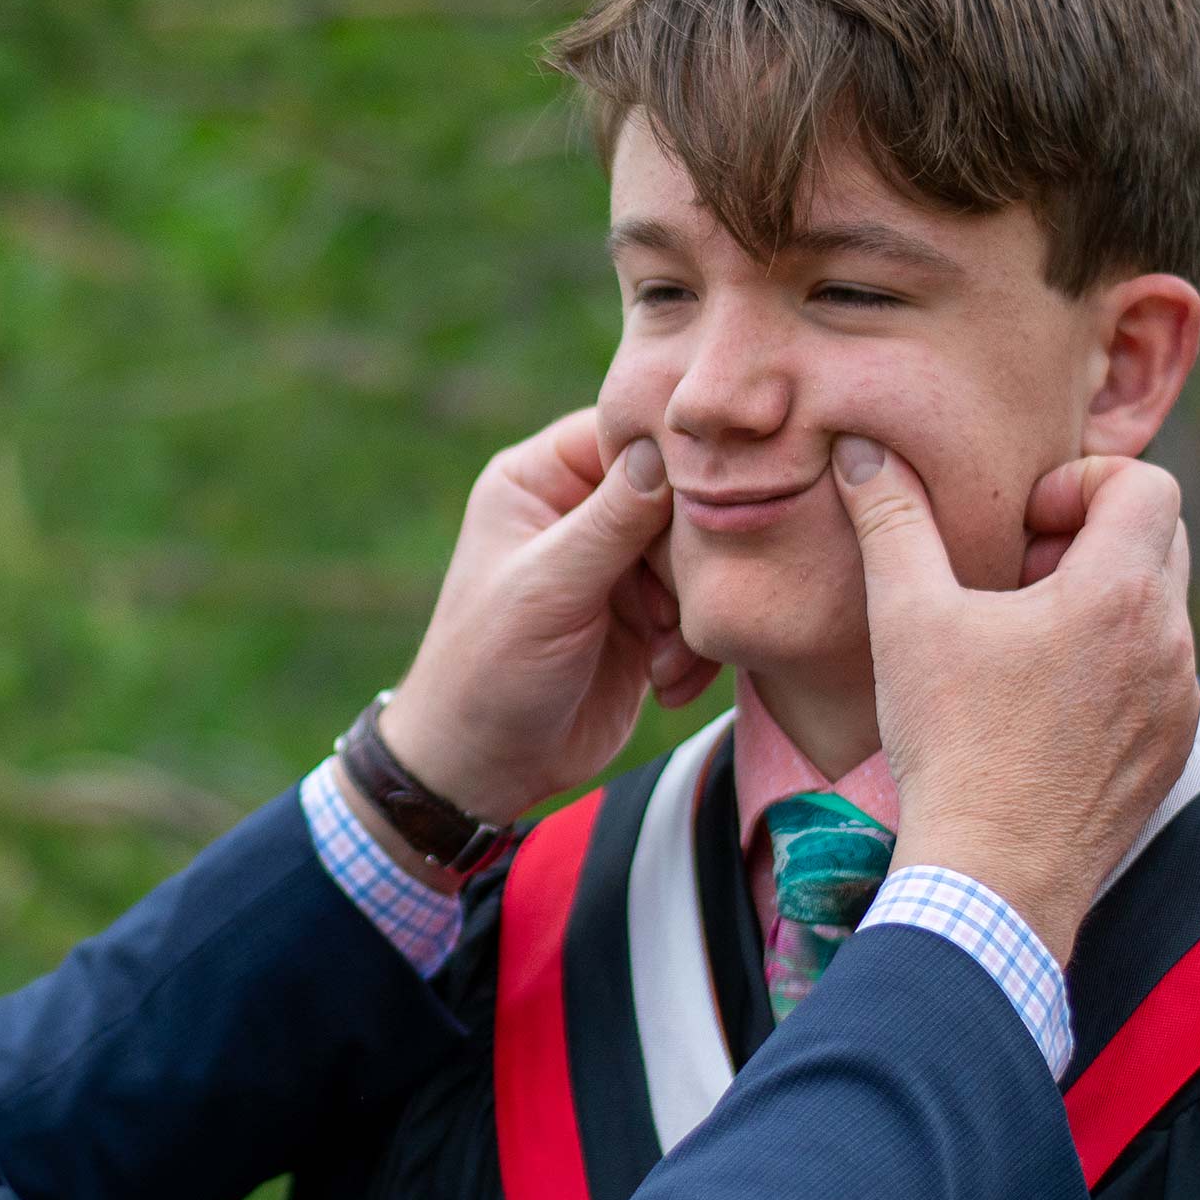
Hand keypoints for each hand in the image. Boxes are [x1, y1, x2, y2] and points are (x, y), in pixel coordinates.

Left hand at [376, 410, 718, 830]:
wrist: (486, 767)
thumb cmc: (490, 667)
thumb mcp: (549, 588)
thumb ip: (611, 521)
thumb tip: (666, 448)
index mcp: (540, 479)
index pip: (625, 432)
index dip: (675, 457)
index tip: (713, 492)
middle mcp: (580, 511)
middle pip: (675, 496)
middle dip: (686, 557)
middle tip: (676, 607)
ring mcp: (617, 565)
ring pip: (696, 556)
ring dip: (691, 611)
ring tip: (663, 656)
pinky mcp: (645, 616)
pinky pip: (699, 609)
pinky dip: (695, 649)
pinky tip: (667, 683)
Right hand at [828, 437, 1199, 963]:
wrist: (994, 876)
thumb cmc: (952, 742)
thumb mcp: (907, 617)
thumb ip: (893, 520)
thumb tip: (864, 451)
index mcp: (1119, 593)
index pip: (1148, 482)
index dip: (1083, 482)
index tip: (1023, 525)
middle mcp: (1170, 641)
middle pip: (1158, 539)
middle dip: (1088, 537)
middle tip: (1013, 577)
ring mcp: (1179, 702)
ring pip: (1157, 611)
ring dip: (1097, 603)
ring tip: (1018, 643)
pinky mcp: (1170, 751)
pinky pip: (1157, 675)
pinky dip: (1108, 664)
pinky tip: (1037, 704)